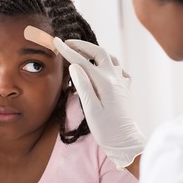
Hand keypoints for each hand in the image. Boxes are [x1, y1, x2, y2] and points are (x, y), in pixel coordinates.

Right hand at [53, 37, 145, 169]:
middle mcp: (114, 78)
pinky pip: (118, 68)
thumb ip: (83, 86)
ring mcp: (121, 81)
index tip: (57, 41)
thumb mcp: (91, 109)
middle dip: (82, 45)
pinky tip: (102, 68)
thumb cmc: (106, 129)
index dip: (68, 51)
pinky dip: (108, 63)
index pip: (82, 61)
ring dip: (95, 52)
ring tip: (82, 52)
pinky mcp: (124, 88)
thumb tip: (75, 65)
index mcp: (104, 82)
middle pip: (99, 52)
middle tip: (68, 43)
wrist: (125, 142)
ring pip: (110, 57)